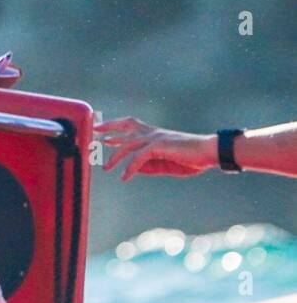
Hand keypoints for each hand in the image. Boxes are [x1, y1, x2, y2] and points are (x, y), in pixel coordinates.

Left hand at [96, 117, 217, 180]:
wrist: (209, 152)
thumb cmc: (190, 158)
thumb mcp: (164, 164)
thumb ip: (148, 165)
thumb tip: (133, 168)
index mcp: (153, 134)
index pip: (129, 125)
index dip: (113, 126)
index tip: (99, 130)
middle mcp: (152, 132)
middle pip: (125, 127)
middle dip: (107, 129)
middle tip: (92, 135)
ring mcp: (155, 137)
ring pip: (128, 145)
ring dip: (115, 157)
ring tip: (106, 168)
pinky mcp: (159, 146)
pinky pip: (139, 157)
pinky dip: (130, 168)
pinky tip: (125, 177)